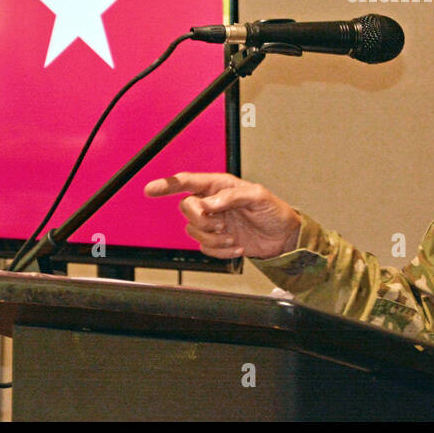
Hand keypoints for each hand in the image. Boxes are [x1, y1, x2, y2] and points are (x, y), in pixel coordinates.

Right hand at [144, 172, 300, 259]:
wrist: (283, 238)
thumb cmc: (274, 211)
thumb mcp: (258, 197)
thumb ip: (231, 197)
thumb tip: (208, 203)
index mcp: (220, 186)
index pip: (188, 182)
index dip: (168, 184)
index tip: (150, 189)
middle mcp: (213, 203)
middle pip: (186, 208)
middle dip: (200, 219)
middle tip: (221, 224)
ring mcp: (213, 222)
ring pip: (193, 231)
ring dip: (213, 238)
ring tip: (233, 236)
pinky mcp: (217, 241)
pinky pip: (204, 248)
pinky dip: (220, 250)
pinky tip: (237, 245)